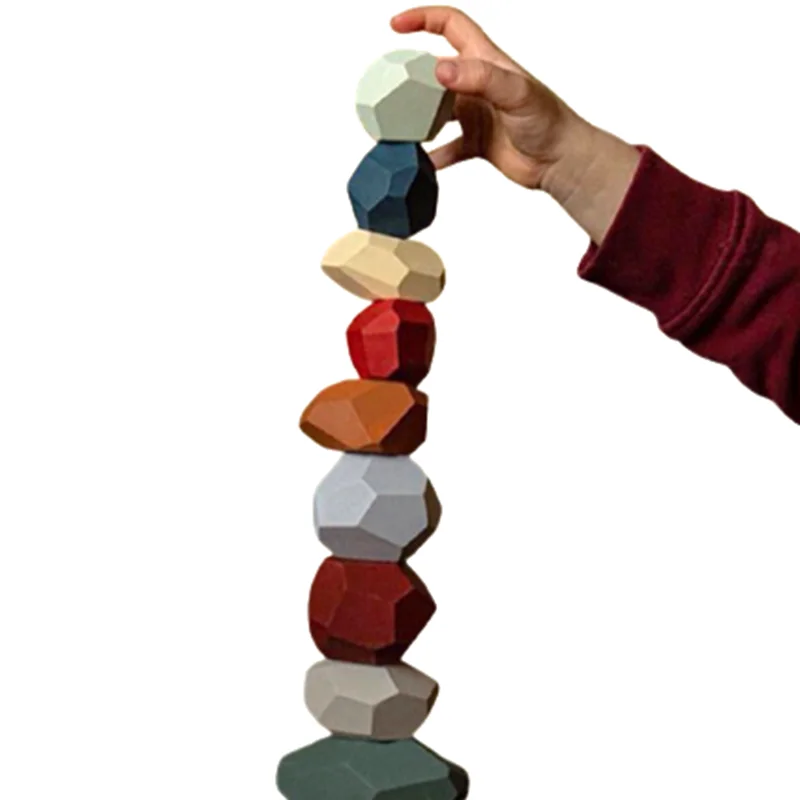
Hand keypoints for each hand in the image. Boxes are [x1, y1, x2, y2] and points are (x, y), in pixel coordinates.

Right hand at [391, 6, 641, 243]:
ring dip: (418, 119)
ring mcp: (477, 114)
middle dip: (411, 78)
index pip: (451, 25)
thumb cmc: (548, 121)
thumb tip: (439, 69)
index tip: (396, 25)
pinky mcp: (478, 142)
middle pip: (435, 71)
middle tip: (392, 91)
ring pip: (437, 111)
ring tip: (400, 129)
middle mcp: (478, 84)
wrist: (561, 161)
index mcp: (486, 61)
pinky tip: (423, 162)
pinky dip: (435, 156)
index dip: (423, 19)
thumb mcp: (515, 92)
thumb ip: (479, 77)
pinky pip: (449, 148)